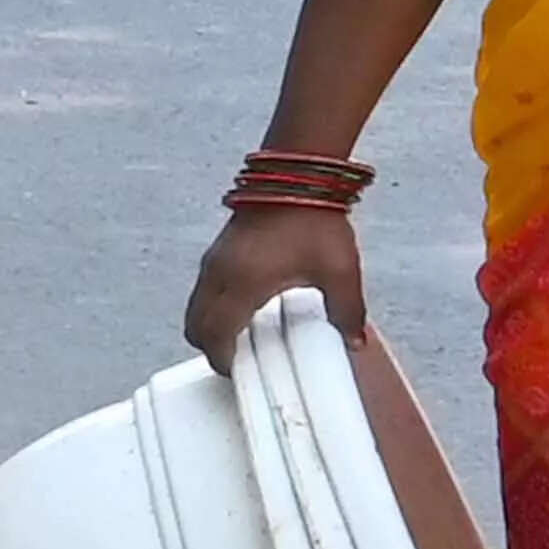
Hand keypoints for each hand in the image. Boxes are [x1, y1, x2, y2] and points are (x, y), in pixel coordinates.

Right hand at [184, 200, 367, 367]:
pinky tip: (245, 308)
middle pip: (194, 326)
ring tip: (244, 337)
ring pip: (195, 308)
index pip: (216, 336)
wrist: (296, 175)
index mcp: (244, 283)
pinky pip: (203, 291)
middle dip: (210, 348)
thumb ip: (347, 310)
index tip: (239, 373)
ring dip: (210, 327)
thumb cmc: (313, 217)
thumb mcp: (340, 270)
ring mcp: (214, 261)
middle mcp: (220, 273)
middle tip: (238, 361)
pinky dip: (213, 308)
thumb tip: (354, 341)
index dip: (223, 361)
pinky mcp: (218, 251)